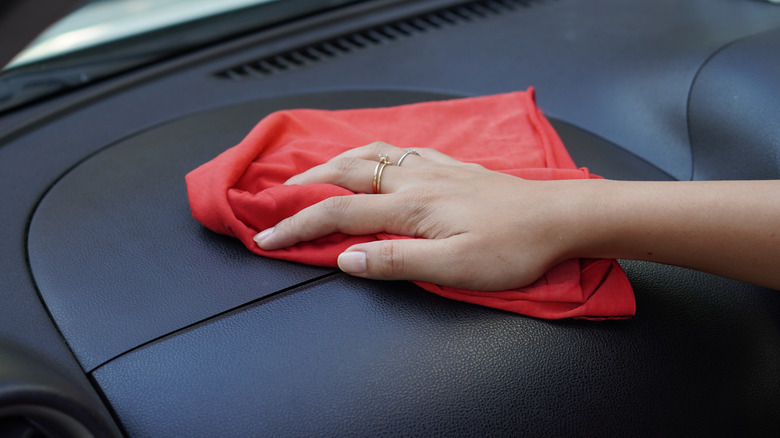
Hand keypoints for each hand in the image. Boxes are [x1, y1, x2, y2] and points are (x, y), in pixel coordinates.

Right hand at [253, 142, 584, 290]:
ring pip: (370, 155)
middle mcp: (415, 180)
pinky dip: (372, 152)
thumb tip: (345, 258)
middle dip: (304, 187)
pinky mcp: (452, 165)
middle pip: (345, 175)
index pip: (337, 215)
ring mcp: (434, 168)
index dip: (296, 226)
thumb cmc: (512, 248)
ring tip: (312, 173)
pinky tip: (375, 158)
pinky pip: (400, 150)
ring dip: (334, 162)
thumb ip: (396, 261)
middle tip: (276, 199)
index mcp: (410, 207)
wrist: (558, 218)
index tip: (266, 237)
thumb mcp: (454, 267)